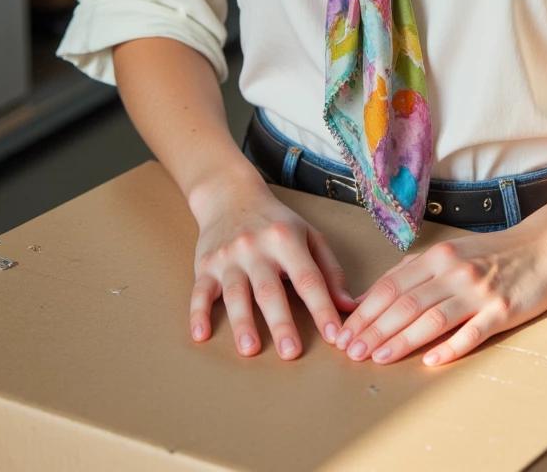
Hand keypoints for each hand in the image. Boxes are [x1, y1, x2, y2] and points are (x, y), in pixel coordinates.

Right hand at [188, 170, 355, 359]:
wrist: (230, 194)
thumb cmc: (275, 221)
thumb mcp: (308, 235)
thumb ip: (329, 270)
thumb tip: (348, 306)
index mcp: (286, 239)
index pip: (308, 278)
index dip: (321, 307)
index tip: (333, 335)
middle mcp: (256, 247)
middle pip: (269, 289)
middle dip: (281, 322)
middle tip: (291, 352)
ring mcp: (228, 257)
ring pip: (235, 293)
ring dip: (242, 323)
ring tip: (250, 349)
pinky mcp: (205, 265)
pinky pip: (200, 291)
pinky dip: (198, 313)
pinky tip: (201, 334)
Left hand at [333, 216, 546, 367]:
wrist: (543, 247)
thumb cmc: (492, 254)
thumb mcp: (450, 254)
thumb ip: (415, 272)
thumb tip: (373, 298)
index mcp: (437, 256)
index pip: (391, 285)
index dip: (365, 311)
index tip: (344, 332)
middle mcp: (454, 271)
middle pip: (406, 303)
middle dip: (374, 329)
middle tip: (351, 352)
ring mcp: (478, 291)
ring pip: (432, 317)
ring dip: (402, 340)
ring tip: (378, 358)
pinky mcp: (502, 310)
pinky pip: (473, 331)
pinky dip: (451, 347)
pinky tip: (431, 361)